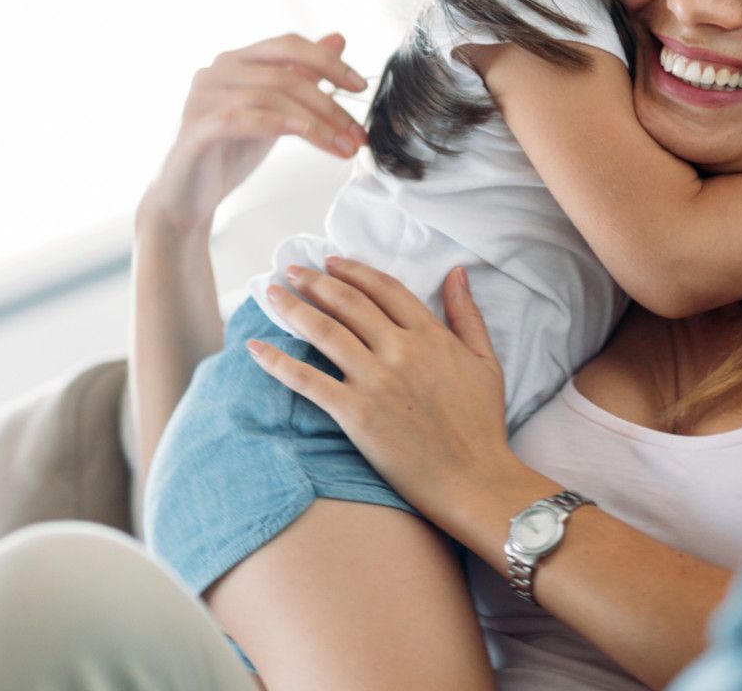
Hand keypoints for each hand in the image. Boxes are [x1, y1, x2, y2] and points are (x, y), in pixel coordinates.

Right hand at [144, 33, 368, 230]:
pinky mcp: (196, 127)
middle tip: (358, 135)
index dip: (328, 62)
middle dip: (330, 105)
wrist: (187, 199)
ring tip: (343, 148)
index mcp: (236, 60)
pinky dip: (281, 123)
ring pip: (271, 96)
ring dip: (317, 123)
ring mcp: (202, 97)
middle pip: (286, 74)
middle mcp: (216, 70)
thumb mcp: (275, 112)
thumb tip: (338, 39)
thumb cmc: (229, 153)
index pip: (288, 44)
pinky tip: (308, 135)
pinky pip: (244, 117)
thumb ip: (302, 75)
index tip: (360, 86)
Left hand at [248, 258, 518, 521]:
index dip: (353, 271)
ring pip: (324, 332)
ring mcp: (377, 382)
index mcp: (431, 336)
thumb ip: (467, 314)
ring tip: (272, 294)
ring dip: (293, 308)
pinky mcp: (356, 415)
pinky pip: (308, 381)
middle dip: (315, 281)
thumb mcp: (486, 362)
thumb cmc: (482, 426)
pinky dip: (278, 362)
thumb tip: (456, 272)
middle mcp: (401, 351)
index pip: (384, 289)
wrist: (475, 481)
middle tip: (290, 269)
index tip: (330, 261)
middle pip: (348, 303)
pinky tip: (255, 348)